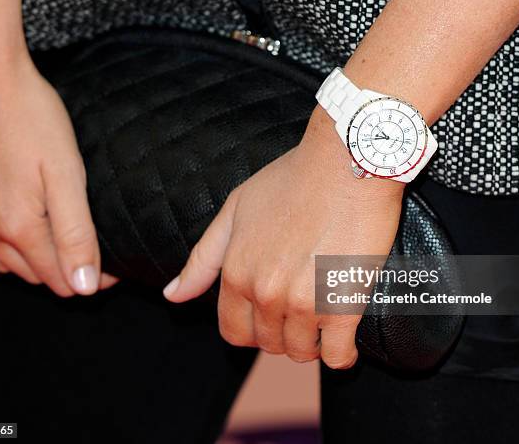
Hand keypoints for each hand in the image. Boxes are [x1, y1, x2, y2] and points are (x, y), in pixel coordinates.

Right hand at [0, 55, 116, 295]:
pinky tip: (23, 223)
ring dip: (37, 259)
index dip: (91, 279)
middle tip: (91, 248)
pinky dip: (8, 244)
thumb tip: (85, 286)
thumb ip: (75, 234)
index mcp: (18, 227)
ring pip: (9, 264)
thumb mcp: (66, 174)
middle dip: (67, 270)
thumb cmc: (30, 117)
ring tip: (61, 234)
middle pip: (36, 275)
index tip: (111, 266)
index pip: (62, 281)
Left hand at [164, 108, 403, 367]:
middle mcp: (264, 292)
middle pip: (268, 344)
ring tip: (323, 318)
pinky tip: (344, 339)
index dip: (252, 329)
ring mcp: (302, 302)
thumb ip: (203, 259)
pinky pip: (336, 355)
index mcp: (236, 272)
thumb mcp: (235, 210)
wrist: (346, 162)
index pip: (233, 332)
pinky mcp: (342, 305)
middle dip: (282, 334)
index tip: (271, 317)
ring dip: (311, 343)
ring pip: (300, 351)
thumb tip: (172, 296)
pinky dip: (341, 354)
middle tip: (301, 310)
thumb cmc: (293, 180)